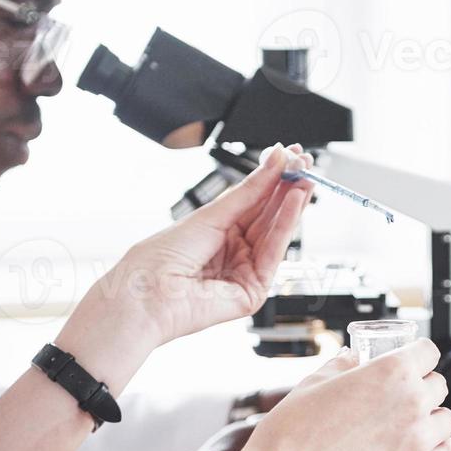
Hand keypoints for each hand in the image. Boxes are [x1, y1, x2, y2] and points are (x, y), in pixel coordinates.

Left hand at [109, 144, 311, 345]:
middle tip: (304, 164)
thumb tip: (274, 160)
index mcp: (218, 234)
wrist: (146, 292)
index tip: (289, 158)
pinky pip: (273, 254)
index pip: (254, 204)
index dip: (273, 180)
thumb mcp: (211, 214)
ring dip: (292, 205)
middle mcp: (233, 253)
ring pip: (275, 235)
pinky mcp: (252, 292)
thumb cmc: (162, 257)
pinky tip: (293, 202)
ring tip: (304, 178)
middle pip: (268, 218)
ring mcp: (243, 273)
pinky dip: (285, 226)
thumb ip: (249, 191)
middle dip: (288, 190)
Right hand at [226, 339, 450, 450]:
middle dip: (421, 388)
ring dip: (431, 420)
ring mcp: (417, 440)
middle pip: (439, 385)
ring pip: (446, 421)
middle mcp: (412, 402)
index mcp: (391, 371)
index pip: (429, 352)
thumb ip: (343, 366)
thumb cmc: (292, 432)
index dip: (417, 357)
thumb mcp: (315, 382)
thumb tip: (352, 360)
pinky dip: (433, 450)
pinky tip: (414, 450)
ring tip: (408, 426)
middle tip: (399, 399)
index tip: (412, 364)